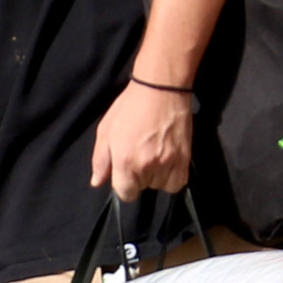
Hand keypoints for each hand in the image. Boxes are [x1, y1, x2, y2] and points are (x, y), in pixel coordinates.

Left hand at [91, 81, 193, 196]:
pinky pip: (178, 182)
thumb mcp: (106, 130)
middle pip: (143, 188)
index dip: (124, 185)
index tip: (126, 173)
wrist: (161, 89)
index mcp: (125, 160)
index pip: (125, 193)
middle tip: (141, 154)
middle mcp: (146, 165)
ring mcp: (167, 163)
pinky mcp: (184, 158)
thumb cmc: (130, 106)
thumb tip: (98, 182)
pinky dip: (172, 177)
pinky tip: (167, 163)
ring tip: (154, 155)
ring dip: (156, 176)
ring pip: (160, 185)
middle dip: (140, 176)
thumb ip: (100, 160)